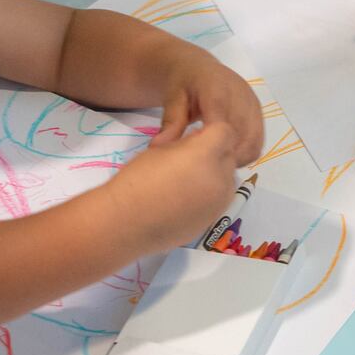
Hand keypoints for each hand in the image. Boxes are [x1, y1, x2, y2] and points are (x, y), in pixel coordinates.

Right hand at [104, 117, 244, 250]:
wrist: (125, 223)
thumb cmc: (137, 180)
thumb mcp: (161, 149)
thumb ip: (187, 141)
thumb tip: (200, 139)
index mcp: (206, 155)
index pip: (225, 132)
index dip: (212, 131)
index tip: (198, 135)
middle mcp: (220, 178)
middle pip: (229, 155)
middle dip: (215, 152)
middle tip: (189, 158)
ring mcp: (219, 203)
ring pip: (228, 178)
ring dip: (215, 174)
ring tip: (187, 180)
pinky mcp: (212, 220)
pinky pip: (219, 199)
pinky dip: (209, 194)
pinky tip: (185, 199)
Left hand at [153, 52, 264, 161]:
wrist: (197, 67)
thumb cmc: (182, 84)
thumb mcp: (172, 100)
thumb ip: (170, 123)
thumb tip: (159, 148)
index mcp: (217, 88)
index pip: (222, 123)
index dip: (213, 145)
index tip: (198, 161)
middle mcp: (241, 93)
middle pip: (241, 134)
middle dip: (225, 155)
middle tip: (207, 168)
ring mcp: (252, 102)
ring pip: (253, 140)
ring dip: (238, 156)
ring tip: (218, 162)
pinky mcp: (257, 110)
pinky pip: (258, 139)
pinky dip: (246, 151)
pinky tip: (228, 153)